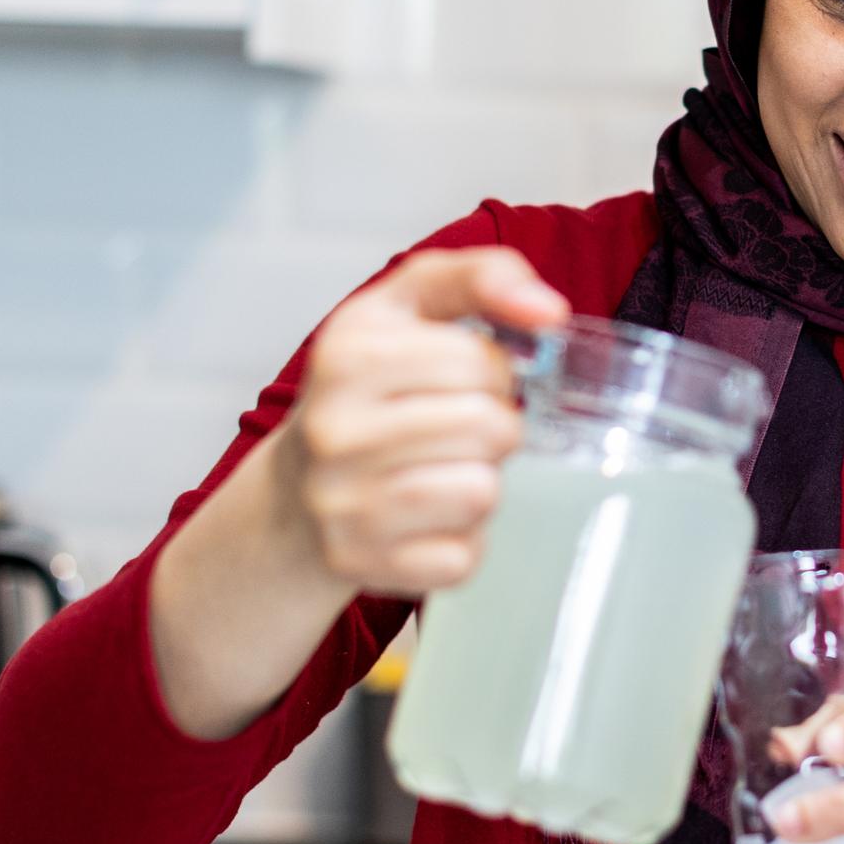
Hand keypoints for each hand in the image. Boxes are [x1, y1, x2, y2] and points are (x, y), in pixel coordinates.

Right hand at [279, 246, 567, 596]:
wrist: (294, 496)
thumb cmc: (368, 391)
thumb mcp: (406, 307)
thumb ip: (479, 277)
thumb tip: (549, 311)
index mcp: (346, 355)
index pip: (480, 362)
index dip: (492, 371)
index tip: (463, 380)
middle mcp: (334, 430)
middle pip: (490, 428)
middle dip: (493, 427)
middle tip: (458, 431)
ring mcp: (343, 506)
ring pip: (482, 493)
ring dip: (481, 481)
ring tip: (443, 471)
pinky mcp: (362, 566)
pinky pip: (464, 557)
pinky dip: (462, 540)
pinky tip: (428, 520)